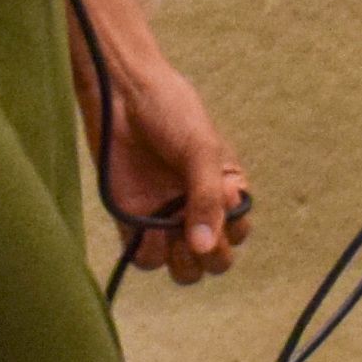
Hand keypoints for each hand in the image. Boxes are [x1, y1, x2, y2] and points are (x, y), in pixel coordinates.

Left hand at [88, 42, 252, 284]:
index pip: (238, 233)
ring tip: (173, 238)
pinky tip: (148, 227)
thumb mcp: (200, 150)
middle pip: (215, 260)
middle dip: (212, 257)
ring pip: (184, 269)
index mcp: (223, 189)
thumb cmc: (170, 110)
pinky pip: (147, 258)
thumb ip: (207, 199)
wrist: (123, 93)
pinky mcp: (132, 221)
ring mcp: (165, 217)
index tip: (222, 196)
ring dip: (183, 263)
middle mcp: (196, 208)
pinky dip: (150, 253)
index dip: (232, 230)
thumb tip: (205, 248)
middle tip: (195, 234)